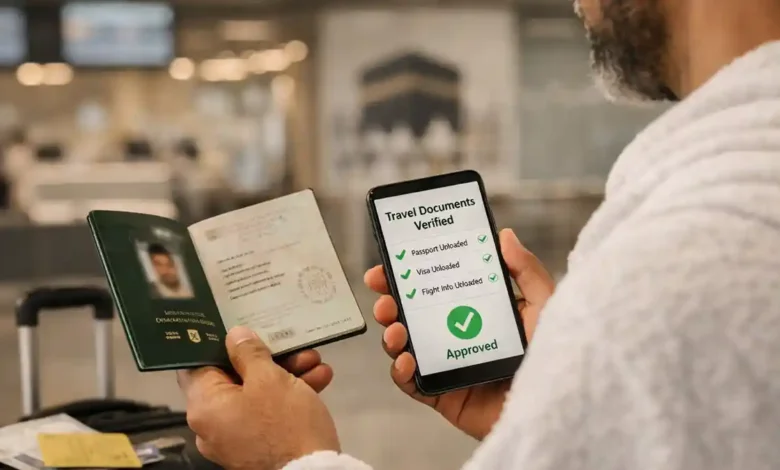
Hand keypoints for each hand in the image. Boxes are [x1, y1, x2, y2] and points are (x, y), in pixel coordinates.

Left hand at [177, 328, 339, 469]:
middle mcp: (213, 424)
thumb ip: (249, 352)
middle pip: (235, 377)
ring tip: (315, 360)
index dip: (219, 341)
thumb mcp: (269, 378)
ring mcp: (236, 438)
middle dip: (269, 358)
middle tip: (292, 343)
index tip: (238, 323)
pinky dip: (290, 396)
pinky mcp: (259, 447)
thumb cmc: (284, 423)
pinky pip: (269, 414)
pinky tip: (319, 379)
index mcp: (204, 405)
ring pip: (258, 394)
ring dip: (287, 374)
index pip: (199, 363)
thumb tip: (235, 336)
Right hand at [365, 228, 553, 440]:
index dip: (408, 276)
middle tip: (383, 294)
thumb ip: (526, 271)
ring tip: (395, 328)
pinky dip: (401, 372)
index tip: (390, 264)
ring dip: (391, 335)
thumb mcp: (544, 305)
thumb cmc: (555, 356)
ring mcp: (446, 366)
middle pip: (411, 315)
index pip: (434, 289)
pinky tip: (406, 361)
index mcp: (474, 311)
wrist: (556, 405)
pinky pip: (412, 384)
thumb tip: (504, 235)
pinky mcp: (443, 395)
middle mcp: (455, 335)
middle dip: (389, 302)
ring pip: (405, 347)